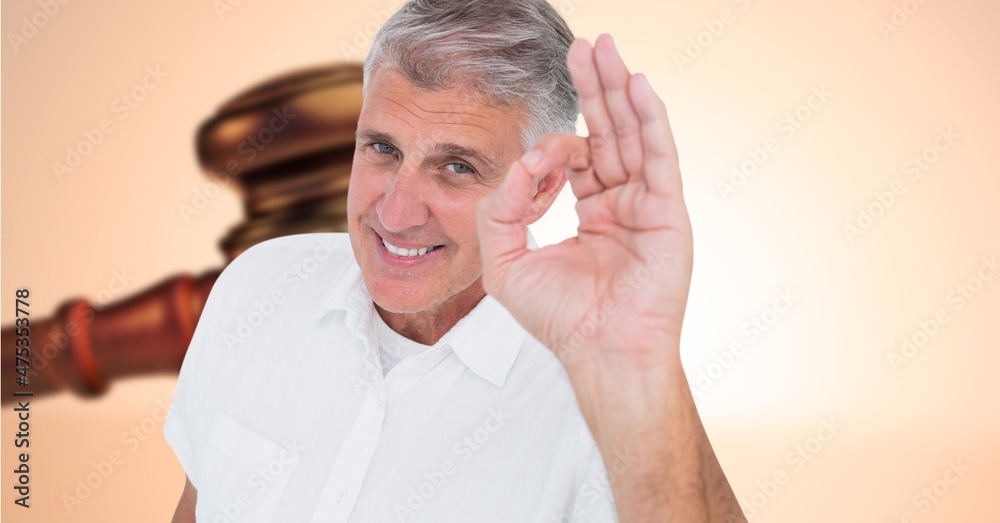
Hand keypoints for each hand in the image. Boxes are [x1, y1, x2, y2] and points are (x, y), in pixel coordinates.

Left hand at [476, 34, 692, 371]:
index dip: (547, 153)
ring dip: (619, 90)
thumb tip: (518, 164)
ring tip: (606, 50)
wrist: (600, 351)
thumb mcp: (506, 262)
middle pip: (608, 131)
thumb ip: (500, 210)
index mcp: (591, 211)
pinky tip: (637, 86)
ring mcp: (646, 204)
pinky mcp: (667, 211)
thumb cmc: (560, 318)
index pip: (571, 159)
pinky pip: (659, 155)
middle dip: (594, 88)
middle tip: (585, 46)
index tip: (532, 170)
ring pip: (632, 134)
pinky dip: (650, 119)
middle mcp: (621, 202)